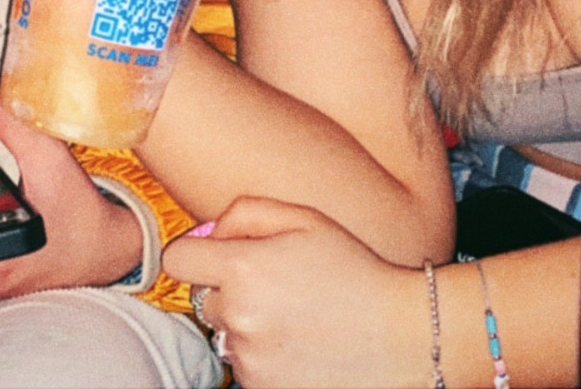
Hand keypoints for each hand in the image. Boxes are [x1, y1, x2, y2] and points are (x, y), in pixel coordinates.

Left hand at [164, 197, 424, 388]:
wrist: (402, 337)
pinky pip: (244, 366)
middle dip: (229, 290)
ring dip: (246, 326)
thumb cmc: (355, 271)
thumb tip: (207, 232)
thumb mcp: (307, 220)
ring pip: (224, 335)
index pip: (178, 260)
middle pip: (202, 299)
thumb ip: (246, 213)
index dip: (198, 254)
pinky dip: (263, 356)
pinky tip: (300, 344)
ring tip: (294, 318)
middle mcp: (238, 317)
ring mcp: (249, 359)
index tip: (222, 257)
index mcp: (243, 269)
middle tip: (276, 287)